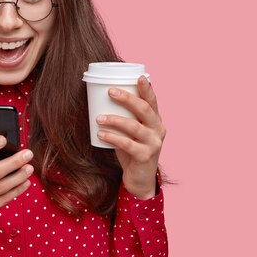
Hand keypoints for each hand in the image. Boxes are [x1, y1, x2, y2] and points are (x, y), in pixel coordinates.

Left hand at [96, 76, 165, 198]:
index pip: (153, 101)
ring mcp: (153, 144)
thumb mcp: (130, 133)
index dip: (146, 89)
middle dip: (127, 98)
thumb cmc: (131, 151)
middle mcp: (158, 130)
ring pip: (135, 127)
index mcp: (156, 121)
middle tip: (110, 91)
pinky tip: (101, 134)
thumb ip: (123, 118)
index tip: (138, 77)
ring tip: (98, 118)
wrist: (139, 180)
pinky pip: (128, 144)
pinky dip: (113, 138)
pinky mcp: (145, 157)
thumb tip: (98, 99)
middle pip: (145, 110)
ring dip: (115, 119)